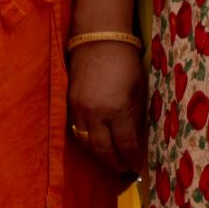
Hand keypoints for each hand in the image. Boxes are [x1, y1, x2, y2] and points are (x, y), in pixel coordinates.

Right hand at [66, 40, 145, 173]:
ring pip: (87, 142)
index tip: (138, 167)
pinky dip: (87, 140)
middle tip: (124, 170)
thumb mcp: (139, 88)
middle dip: (115, 163)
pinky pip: (77, 129)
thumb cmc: (126, 60)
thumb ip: (136, 115)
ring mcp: (79, 109)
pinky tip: (97, 141)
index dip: (132, 159)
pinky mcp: (69, 102)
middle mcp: (96, 113)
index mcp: (118, 109)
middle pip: (103, 150)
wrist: (98, 37)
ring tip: (111, 159)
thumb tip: (137, 138)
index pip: (125, 144)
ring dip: (100, 154)